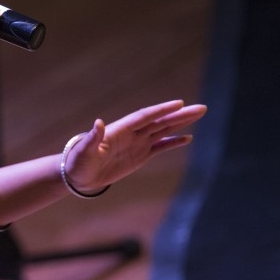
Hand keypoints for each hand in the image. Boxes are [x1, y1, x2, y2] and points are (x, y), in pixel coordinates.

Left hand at [63, 100, 206, 192]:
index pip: (145, 117)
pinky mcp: (139, 156)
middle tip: (201, 108)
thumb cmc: (78, 162)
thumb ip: (92, 137)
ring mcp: (137, 143)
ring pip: (163, 130)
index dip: (161, 110)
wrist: (78, 176)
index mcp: (120, 129)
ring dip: (180, 123)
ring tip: (198, 115)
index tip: (179, 103)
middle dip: (180, 115)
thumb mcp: (83, 151)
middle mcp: (131, 133)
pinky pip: (160, 147)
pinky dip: (173, 142)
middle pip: (159, 121)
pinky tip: (187, 138)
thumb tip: (98, 122)